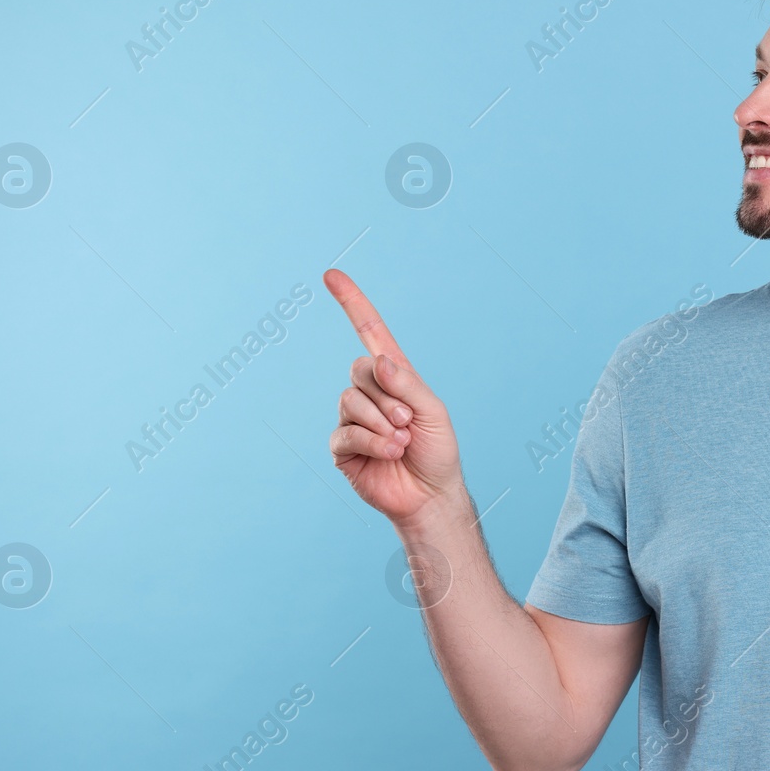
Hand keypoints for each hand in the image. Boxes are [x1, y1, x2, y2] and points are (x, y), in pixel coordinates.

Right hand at [324, 269, 461, 524]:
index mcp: (395, 376)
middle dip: (387, 397)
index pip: (369, 332)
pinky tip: (388, 454)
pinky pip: (345, 432)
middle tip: (408, 423)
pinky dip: (371, 442)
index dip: (352, 303)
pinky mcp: (343, 446)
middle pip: (359, 369)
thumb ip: (407, 383)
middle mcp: (370, 393)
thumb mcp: (433, 412)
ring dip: (381, 422)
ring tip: (401, 442)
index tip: (331, 275)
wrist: (430, 495)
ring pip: (349, 400)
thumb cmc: (437, 451)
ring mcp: (353, 418)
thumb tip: (376, 360)